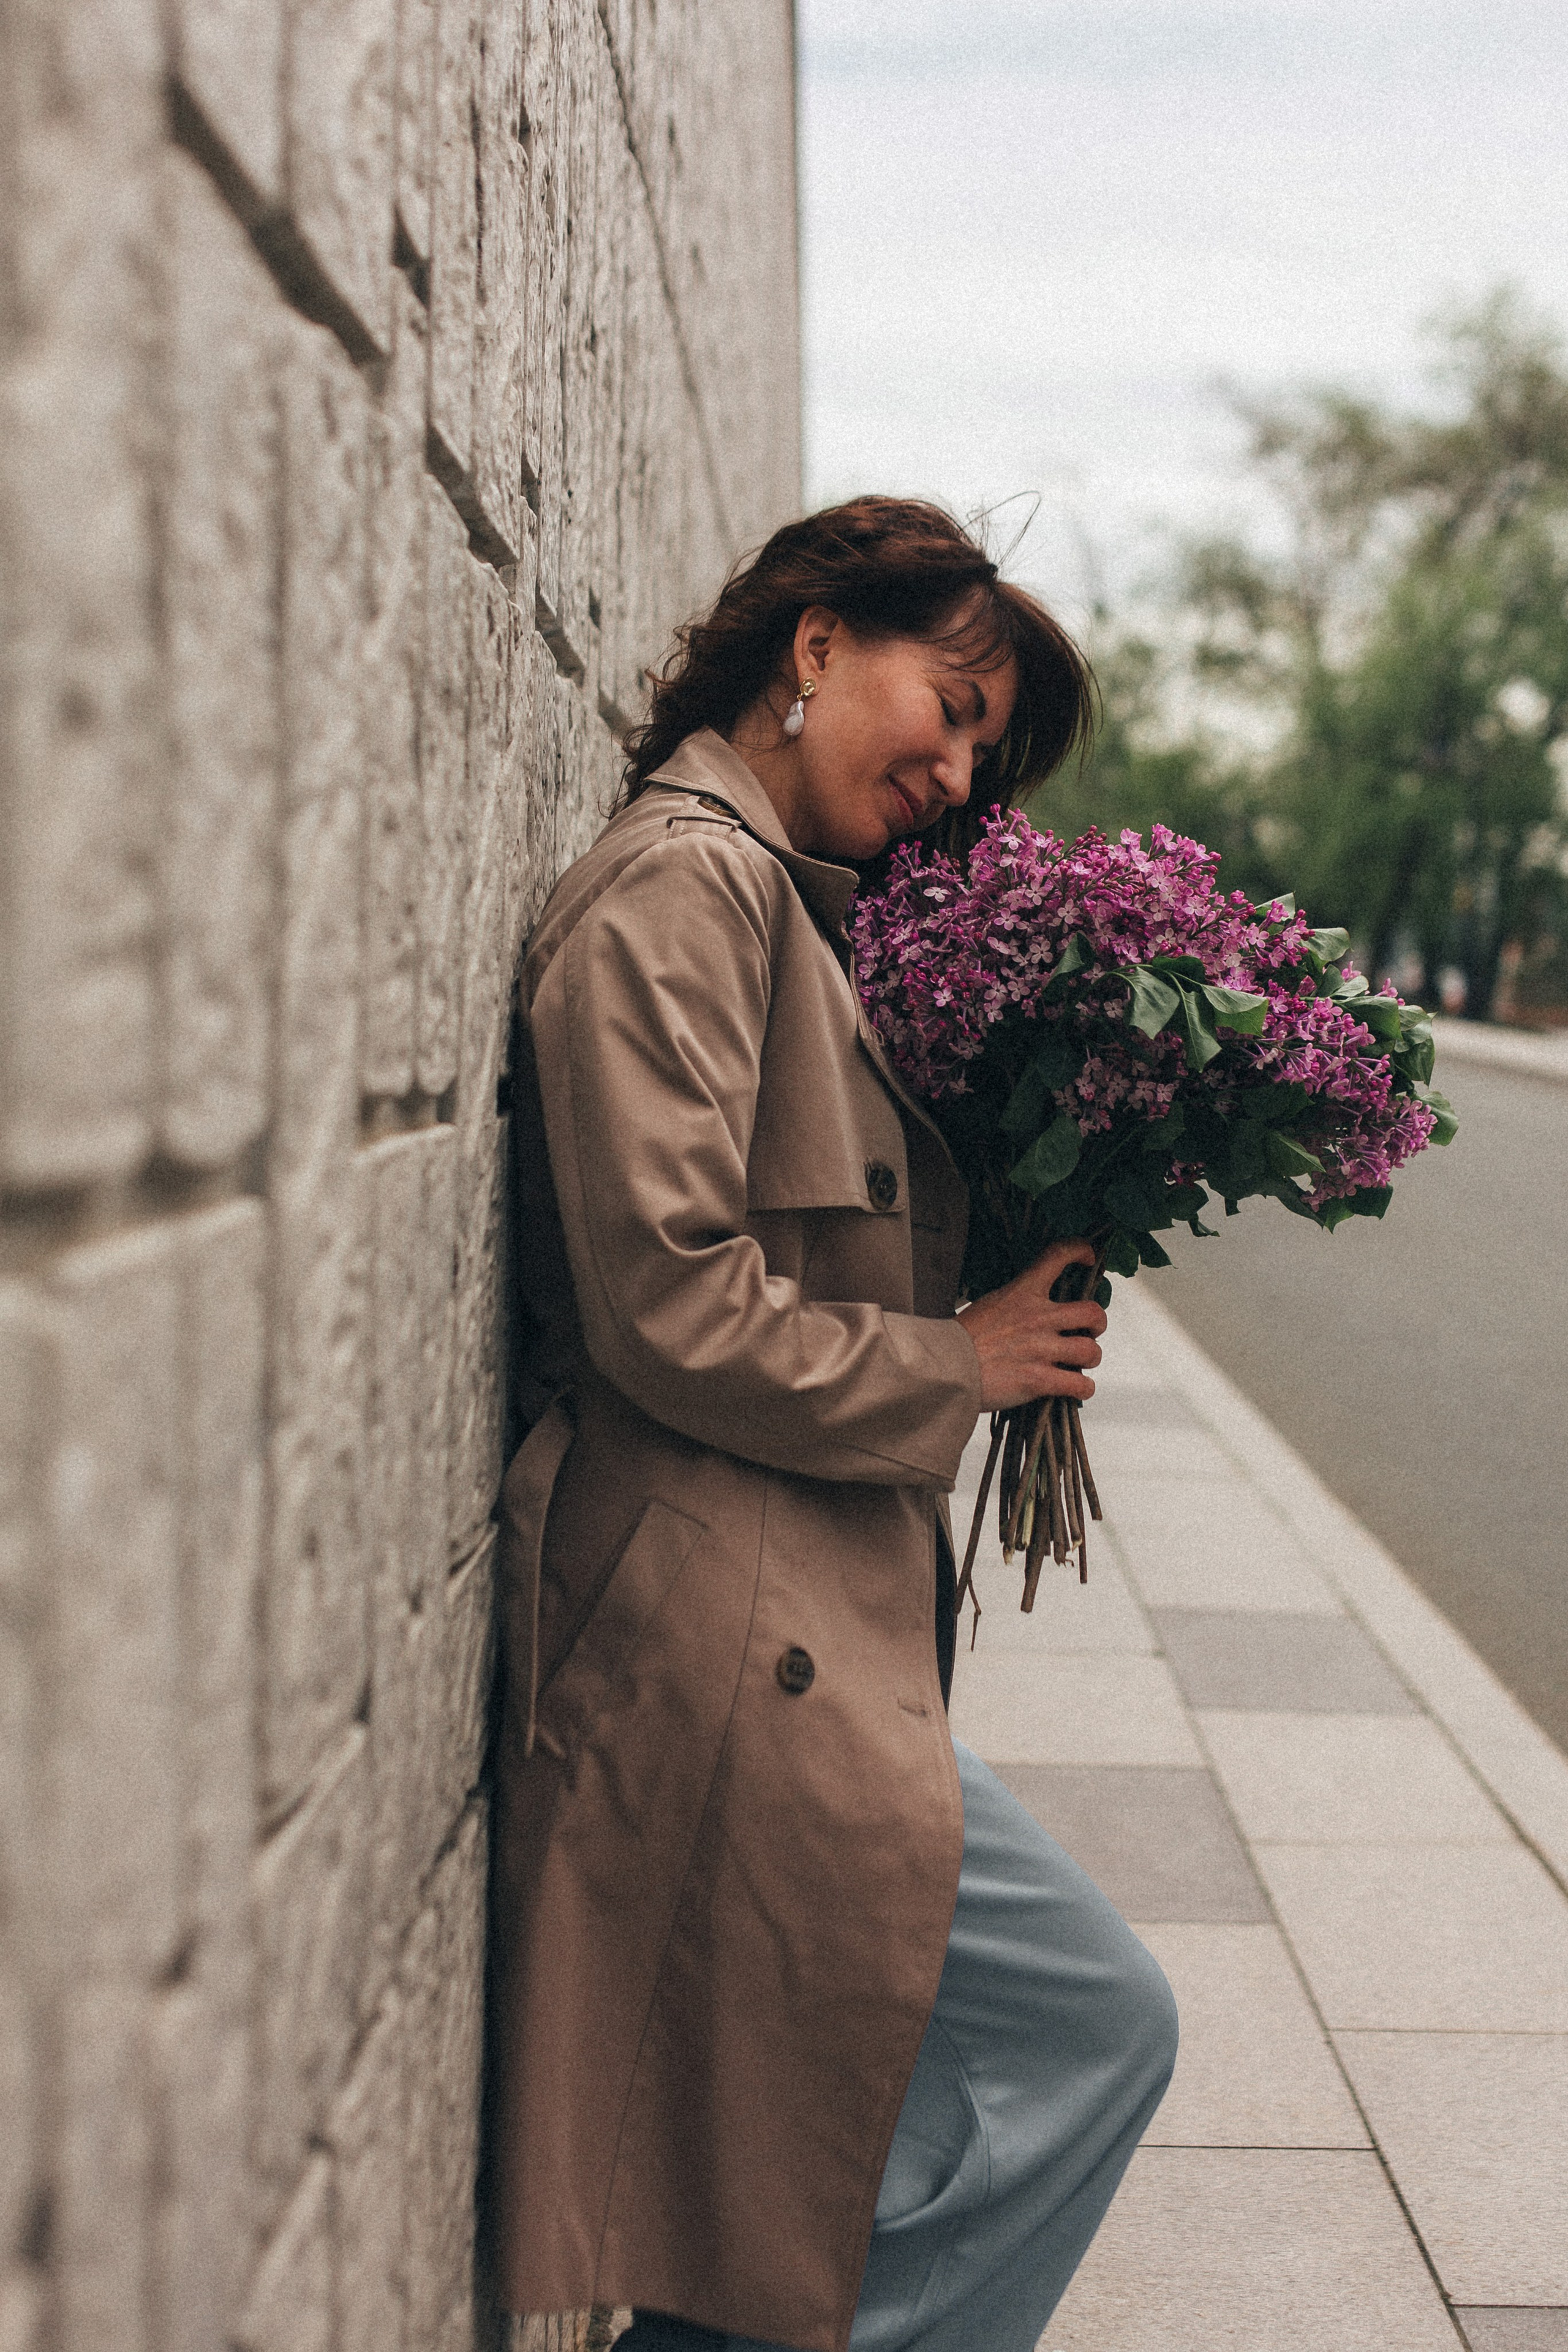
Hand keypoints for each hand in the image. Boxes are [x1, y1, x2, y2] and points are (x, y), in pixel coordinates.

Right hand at [957, 1239, 1106, 1411]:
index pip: (1058, 1255)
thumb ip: (1017, 1304)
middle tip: (1089, 1332)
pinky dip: (1083, 1389)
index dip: (1080, 1251)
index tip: (1088, 1258)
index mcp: (1022, 1292)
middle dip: (1097, 1324)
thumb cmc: (959, 1340)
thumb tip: (1035, 1312)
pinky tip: (1075, 1389)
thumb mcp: (989, 1305)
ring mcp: (1041, 1349)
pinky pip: (1080, 1385)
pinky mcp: (1040, 1380)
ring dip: (1090, 1358)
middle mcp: (1037, 1317)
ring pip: (1091, 1351)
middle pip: (1093, 1312)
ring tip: (1079, 1364)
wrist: (943, 1368)